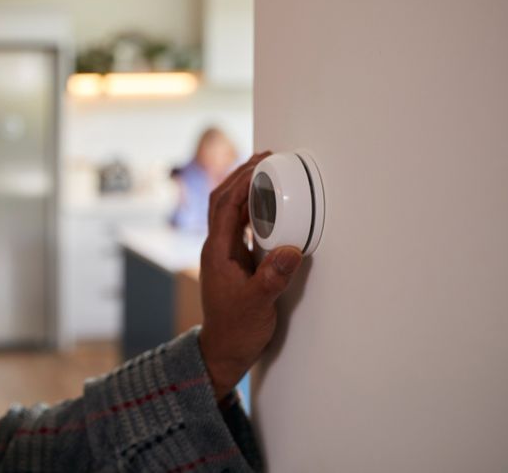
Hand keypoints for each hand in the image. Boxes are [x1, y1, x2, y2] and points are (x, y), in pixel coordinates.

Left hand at [198, 152, 304, 401]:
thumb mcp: (258, 304)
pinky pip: (240, 225)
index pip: (225, 205)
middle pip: (223, 200)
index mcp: (217, 251)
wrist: (224, 350)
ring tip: (267, 172)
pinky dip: (252, 209)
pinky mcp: (234, 261)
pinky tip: (268, 206)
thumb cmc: (236, 329)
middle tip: (265, 157)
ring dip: (246, 189)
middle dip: (241, 176)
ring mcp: (224, 253)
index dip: (241, 181)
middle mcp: (217, 247)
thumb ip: (273, 278)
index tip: (261, 163)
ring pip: (230, 211)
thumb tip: (290, 249)